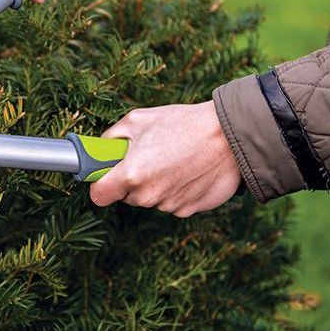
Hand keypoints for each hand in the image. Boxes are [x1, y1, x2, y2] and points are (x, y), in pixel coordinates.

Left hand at [90, 101, 242, 216]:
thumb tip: (102, 149)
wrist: (231, 136)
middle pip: (126, 197)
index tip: (108, 175)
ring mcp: (169, 206)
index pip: (99, 196)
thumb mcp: (139, 120)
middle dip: (131, 180)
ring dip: (156, 184)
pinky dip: (177, 190)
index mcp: (131, 175)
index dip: (101, 184)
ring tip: (174, 159)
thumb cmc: (183, 124)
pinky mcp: (189, 211)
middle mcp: (148, 196)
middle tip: (148, 157)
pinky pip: (173, 203)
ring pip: (151, 199)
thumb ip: (112, 138)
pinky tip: (189, 170)